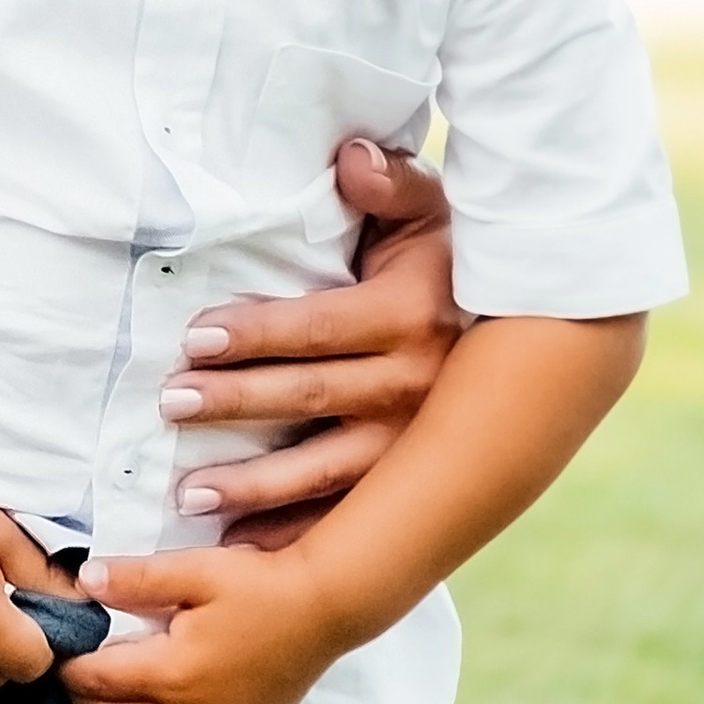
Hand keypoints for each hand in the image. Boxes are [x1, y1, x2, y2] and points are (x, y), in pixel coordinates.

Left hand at [62, 545, 341, 703]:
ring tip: (104, 696)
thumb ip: (134, 579)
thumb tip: (84, 583)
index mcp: (170, 674)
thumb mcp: (193, 571)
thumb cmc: (259, 585)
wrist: (324, 608)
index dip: (69, 667)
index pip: (96, 682)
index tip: (61, 649)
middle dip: (84, 696)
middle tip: (75, 670)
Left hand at [166, 141, 463, 549]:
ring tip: (187, 494)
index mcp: (410, 318)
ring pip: (324, 469)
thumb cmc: (453, 259)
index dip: (257, 333)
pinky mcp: (410, 482)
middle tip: (170, 403)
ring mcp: (414, 443)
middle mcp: (415, 386)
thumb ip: (393, 183)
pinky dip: (294, 534)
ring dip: (254, 484)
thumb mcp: (432, 213)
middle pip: (309, 398)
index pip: (319, 329)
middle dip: (236, 402)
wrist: (534, 332)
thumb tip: (351, 156)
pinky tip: (242, 548)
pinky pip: (347, 515)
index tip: (195, 337)